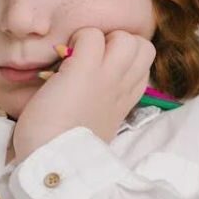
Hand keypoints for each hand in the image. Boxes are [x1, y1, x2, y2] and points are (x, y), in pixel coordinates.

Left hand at [12, 28, 155, 161]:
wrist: (54, 163)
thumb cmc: (63, 148)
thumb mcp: (93, 127)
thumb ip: (98, 105)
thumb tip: (81, 92)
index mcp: (125, 102)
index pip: (144, 67)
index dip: (124, 60)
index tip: (101, 68)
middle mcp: (122, 87)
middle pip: (143, 46)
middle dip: (119, 43)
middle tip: (92, 57)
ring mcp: (106, 77)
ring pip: (125, 37)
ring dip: (100, 38)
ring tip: (79, 54)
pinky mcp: (83, 69)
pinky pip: (90, 35)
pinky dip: (76, 39)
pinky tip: (63, 58)